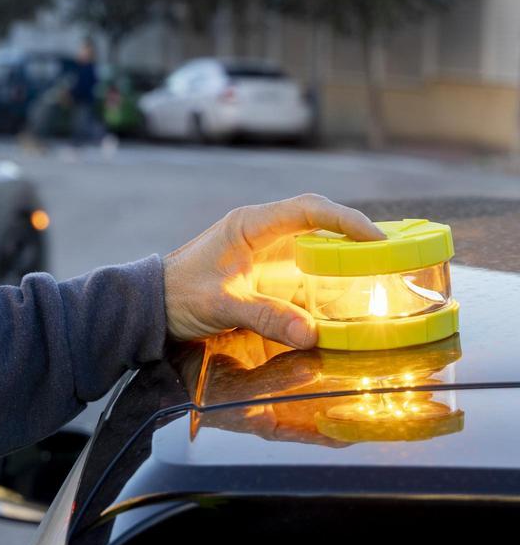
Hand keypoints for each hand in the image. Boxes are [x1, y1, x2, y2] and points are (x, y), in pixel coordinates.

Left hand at [162, 194, 384, 347]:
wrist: (152, 306)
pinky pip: (306, 270)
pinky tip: (349, 295)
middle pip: (319, 223)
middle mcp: (261, 232)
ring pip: (316, 247)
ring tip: (381, 272)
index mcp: (249, 225)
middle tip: (392, 255)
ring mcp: (264, 251)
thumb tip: (311, 334)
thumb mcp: (221, 305)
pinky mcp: (265, 273)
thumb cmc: (177, 296)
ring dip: (345, 258)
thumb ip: (265, 316)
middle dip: (355, 236)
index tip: (377, 238)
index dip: (346, 220)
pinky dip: (328, 280)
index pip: (308, 209)